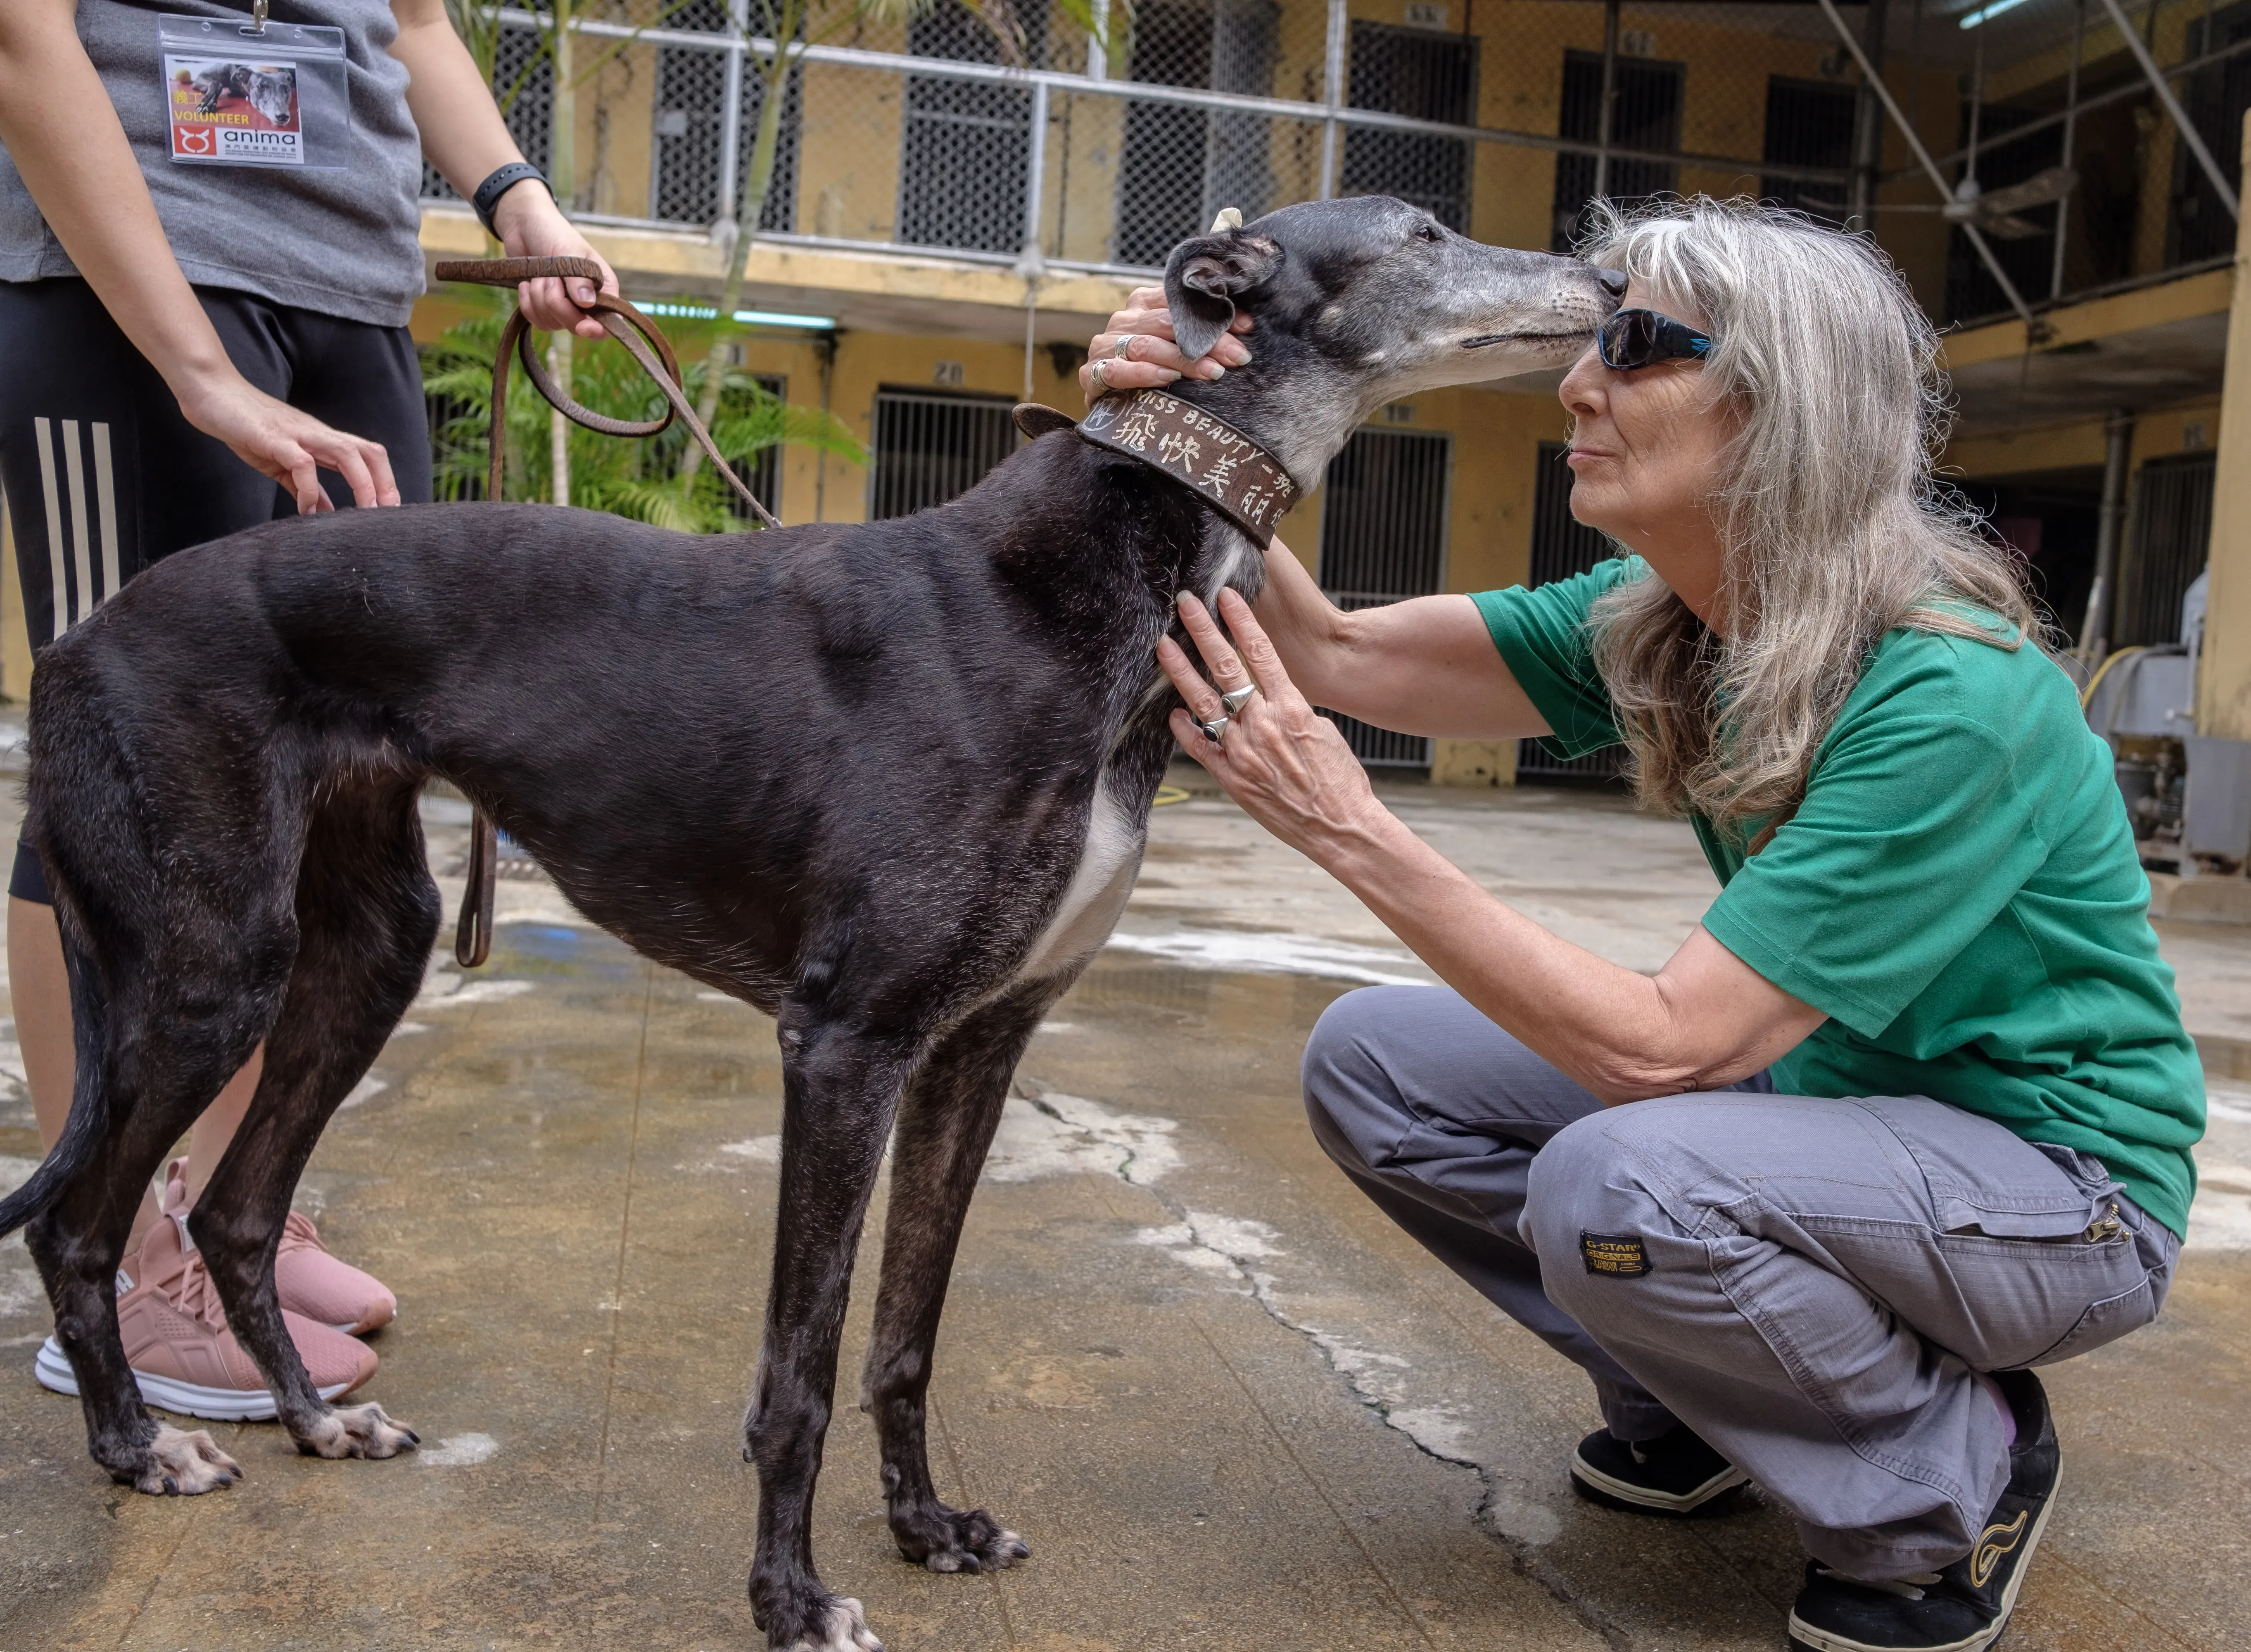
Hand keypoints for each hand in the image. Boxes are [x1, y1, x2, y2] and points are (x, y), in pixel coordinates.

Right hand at [174, 372, 397, 512]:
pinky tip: (306, 509)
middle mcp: (316, 433)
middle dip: (383, 483)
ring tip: (362, 514)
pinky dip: (310, 488)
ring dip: (361, 484)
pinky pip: (302, 463)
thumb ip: (304, 486)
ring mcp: (297, 433)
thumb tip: (324, 512)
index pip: (367, 454)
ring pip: (346, 453)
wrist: (210, 392)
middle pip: (367, 451)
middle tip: (386, 515)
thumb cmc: (246, 427)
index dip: (384, 480)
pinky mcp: (272, 437)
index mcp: (321, 439)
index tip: (389, 510)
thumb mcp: (281, 462)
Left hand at [492, 181, 620, 338]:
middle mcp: (587, 302)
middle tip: (549, 279)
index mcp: (603, 288)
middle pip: (577, 326)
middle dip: (557, 304)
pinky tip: (526, 285)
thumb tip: (587, 303)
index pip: (609, 321)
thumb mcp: (568, 251)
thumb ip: (578, 278)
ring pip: (553, 324)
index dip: (597, 329)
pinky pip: (537, 321)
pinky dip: (528, 304)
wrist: (524, 225)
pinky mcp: (544, 308)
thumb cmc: (553, 232)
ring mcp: (565, 307)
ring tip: (538, 276)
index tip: (583, 326)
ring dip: (539, 300)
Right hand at [1080, 286, 1253, 401]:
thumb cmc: (1157, 375)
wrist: (1116, 411)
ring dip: (1182, 359)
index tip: (1247, 329)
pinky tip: (1168, 379)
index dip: (1214, 313)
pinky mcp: (1091, 374)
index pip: (1179, 300)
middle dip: (1207, 340)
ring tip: (1213, 373)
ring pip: (1145, 345)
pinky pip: (1116, 370)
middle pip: (1167, 323)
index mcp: (1142, 304)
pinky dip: (1144, 374)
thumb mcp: (1183, 348)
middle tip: (1237, 357)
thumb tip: (1248, 325)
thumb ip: (1205, 332)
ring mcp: (1104, 346)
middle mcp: (1122, 320)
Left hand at [1157, 589, 1380, 859]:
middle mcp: (1263, 725)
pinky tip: (1172, 713)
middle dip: (1203, 631)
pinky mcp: (1233, 779)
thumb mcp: (1324, 732)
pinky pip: (1201, 748)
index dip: (1241, 621)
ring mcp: (1244, 752)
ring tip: (1163, 646)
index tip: (1225, 596)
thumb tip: (1273, 697)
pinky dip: (1185, 729)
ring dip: (1181, 672)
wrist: (1341, 828)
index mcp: (1292, 708)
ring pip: (1204, 703)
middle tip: (1185, 604)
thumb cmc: (1341, 781)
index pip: (1261, 652)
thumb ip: (1293, 710)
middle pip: (1226, 668)